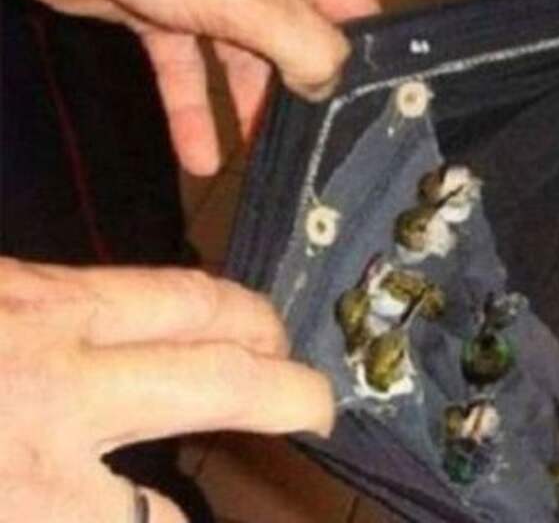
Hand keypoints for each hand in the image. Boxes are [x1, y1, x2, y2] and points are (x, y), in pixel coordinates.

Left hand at [0, 258, 332, 521]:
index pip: (154, 518)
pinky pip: (133, 278)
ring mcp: (47, 315)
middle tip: (316, 405)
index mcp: (28, 487)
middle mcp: (62, 390)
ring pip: (194, 302)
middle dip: (288, 394)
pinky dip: (180, 300)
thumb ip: (60, 507)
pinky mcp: (23, 273)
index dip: (181, 520)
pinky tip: (186, 315)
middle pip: (222, 380)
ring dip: (253, 323)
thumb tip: (138, 506)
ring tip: (275, 345)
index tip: (189, 516)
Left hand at [10, 0, 379, 175]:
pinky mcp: (159, 12)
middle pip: (296, 38)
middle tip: (314, 149)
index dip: (361, 55)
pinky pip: (185, 67)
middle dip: (301, 95)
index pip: (351, 3)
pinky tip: (199, 157)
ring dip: (246, 112)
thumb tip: (332, 83)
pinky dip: (190, 110)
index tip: (370, 110)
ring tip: (263, 164)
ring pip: (241, 60)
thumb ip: (303, 43)